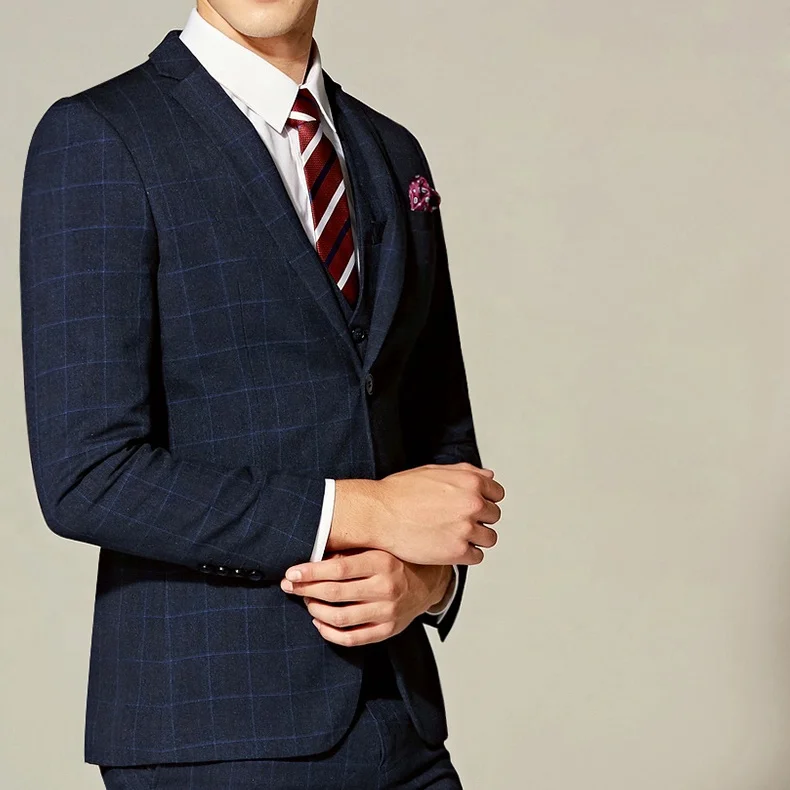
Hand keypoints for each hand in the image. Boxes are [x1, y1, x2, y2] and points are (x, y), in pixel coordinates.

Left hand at [280, 549, 453, 646]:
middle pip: (335, 594)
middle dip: (306, 590)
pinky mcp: (388, 630)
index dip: (311, 572)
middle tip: (290, 586)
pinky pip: (352, 638)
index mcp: (382, 562)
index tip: (291, 572)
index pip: (339, 569)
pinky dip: (329, 632)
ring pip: (340, 618)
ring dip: (315, 611)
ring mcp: (388, 612)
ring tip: (307, 602)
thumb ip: (348, 552)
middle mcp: (386, 588)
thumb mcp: (377, 547)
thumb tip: (312, 558)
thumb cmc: (396, 560)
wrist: (429, 581)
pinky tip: (319, 622)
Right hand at [328, 462, 503, 565]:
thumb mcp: (434, 470)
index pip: (497, 494)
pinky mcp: (457, 551)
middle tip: (456, 521)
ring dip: (475, 538)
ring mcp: (466, 528)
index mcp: (470, 481)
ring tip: (452, 535)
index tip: (470, 506)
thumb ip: (465, 472)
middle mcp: (473, 504)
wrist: (378, 514)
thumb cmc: (400, 492)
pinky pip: (477, 556)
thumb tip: (489, 477)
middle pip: (493, 516)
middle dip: (478, 519)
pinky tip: (448, 547)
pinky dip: (465, 554)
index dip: (483, 500)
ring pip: (489, 538)